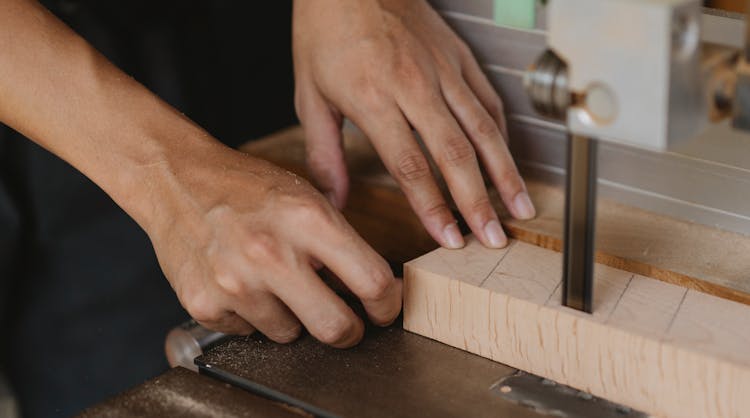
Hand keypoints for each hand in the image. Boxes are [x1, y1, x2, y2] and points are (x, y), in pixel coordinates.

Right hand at [146, 146, 400, 346]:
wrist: (175, 180)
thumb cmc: (246, 188)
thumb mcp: (305, 197)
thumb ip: (340, 242)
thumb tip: (376, 288)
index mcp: (307, 220)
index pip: (371, 282)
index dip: (387, 304)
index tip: (384, 308)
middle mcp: (271, 254)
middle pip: (336, 328)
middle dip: (348, 331)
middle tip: (346, 322)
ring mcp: (235, 284)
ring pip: (290, 335)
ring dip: (291, 316)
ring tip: (273, 281)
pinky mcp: (204, 304)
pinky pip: (248, 332)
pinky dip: (251, 315)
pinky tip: (241, 283)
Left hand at [293, 0, 534, 249]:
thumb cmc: (325, 31)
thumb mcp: (309, 95)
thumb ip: (324, 154)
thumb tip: (334, 201)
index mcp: (373, 98)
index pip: (410, 166)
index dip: (432, 207)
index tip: (448, 238)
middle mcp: (414, 86)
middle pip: (455, 154)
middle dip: (478, 201)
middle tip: (493, 238)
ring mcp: (442, 69)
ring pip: (482, 128)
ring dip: (503, 172)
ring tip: (520, 207)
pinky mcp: (458, 56)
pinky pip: (487, 99)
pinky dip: (501, 133)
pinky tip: (507, 160)